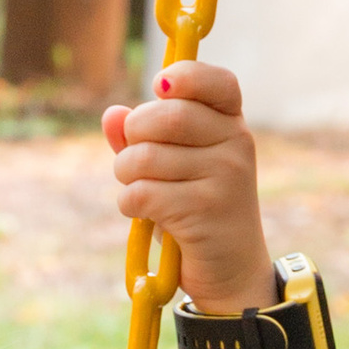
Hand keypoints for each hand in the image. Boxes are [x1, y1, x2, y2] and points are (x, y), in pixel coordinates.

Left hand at [100, 57, 276, 313]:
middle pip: (164, 116)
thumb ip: (142, 139)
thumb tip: (112, 114)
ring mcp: (226, 176)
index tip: (159, 87)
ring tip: (141, 190)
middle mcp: (235, 144)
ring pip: (144, 157)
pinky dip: (130, 204)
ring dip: (126, 177)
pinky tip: (145, 215)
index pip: (216, 82)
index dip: (183, 76)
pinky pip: (142, 192)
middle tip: (134, 160)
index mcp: (231, 125)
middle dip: (133, 137)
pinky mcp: (207, 210)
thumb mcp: (172, 168)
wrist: (230, 272)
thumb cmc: (195, 211)